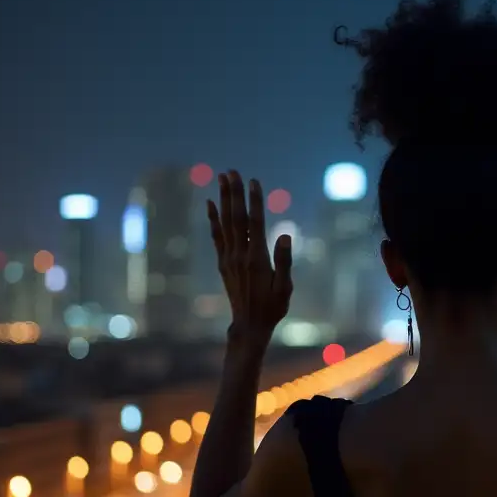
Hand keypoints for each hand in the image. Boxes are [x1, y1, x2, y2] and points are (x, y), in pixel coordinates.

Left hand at [207, 171, 292, 345]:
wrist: (249, 325)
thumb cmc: (272, 307)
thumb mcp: (285, 288)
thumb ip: (284, 261)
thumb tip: (285, 235)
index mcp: (257, 259)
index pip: (255, 223)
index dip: (254, 201)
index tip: (253, 181)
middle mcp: (239, 255)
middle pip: (236, 218)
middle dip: (234, 193)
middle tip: (231, 171)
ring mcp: (229, 258)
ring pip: (225, 223)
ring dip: (223, 199)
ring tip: (222, 178)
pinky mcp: (223, 263)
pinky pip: (216, 236)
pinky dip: (212, 219)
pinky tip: (210, 204)